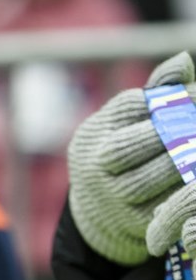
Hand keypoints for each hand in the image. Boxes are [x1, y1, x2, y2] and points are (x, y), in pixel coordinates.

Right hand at [67, 52, 195, 264]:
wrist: (99, 210)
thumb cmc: (121, 151)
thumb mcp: (125, 122)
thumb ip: (155, 92)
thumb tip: (183, 61)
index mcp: (93, 135)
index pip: (136, 104)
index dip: (174, 96)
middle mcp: (97, 164)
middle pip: (154, 135)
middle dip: (188, 123)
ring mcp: (115, 194)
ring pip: (168, 166)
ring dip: (195, 152)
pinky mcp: (136, 218)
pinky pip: (174, 195)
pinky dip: (192, 181)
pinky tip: (195, 169)